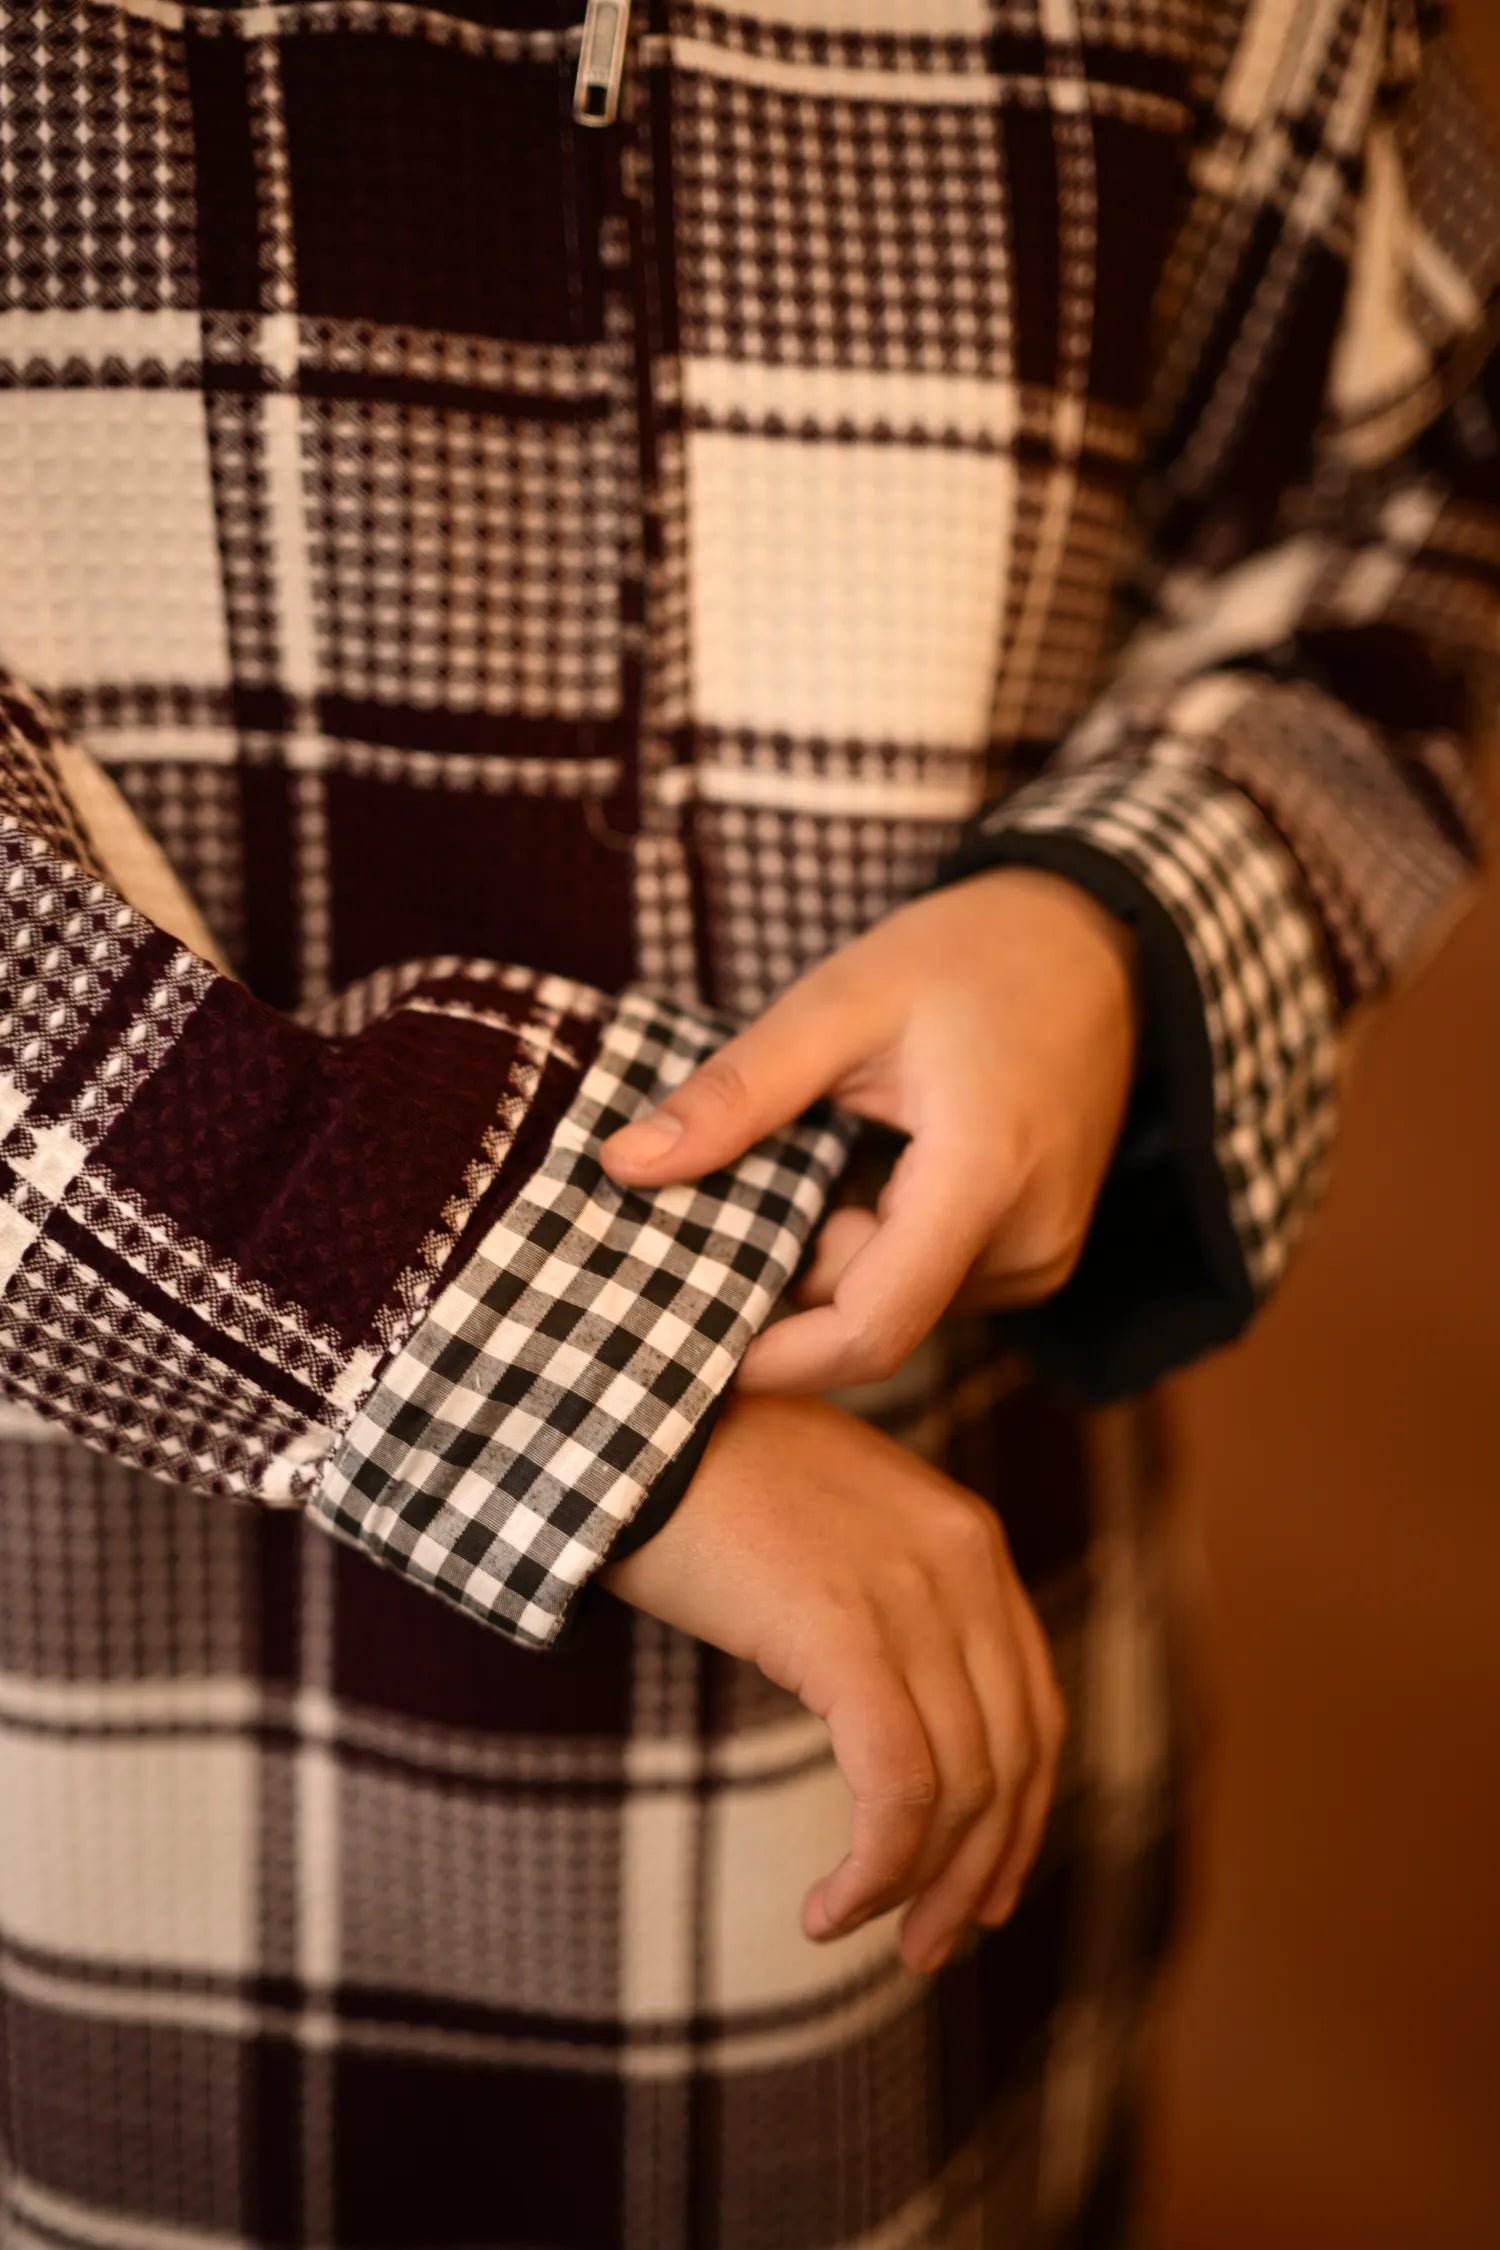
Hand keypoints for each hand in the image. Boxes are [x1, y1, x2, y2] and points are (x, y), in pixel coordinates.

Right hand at [601, 1393, 1065, 1974]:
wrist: (619, 1421)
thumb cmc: (700, 1479)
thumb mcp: (825, 1531)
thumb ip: (882, 1603)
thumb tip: (893, 1724)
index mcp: (966, 1539)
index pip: (1033, 1707)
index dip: (1019, 1816)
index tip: (981, 1890)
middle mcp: (963, 1562)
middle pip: (1014, 1757)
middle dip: (980, 1871)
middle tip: (929, 1948)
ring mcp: (912, 1592)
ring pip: (963, 1787)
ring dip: (921, 1888)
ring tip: (856, 1932)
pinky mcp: (847, 1629)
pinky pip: (898, 1787)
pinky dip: (877, 1869)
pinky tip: (829, 1909)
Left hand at [602, 868, 1137, 1391]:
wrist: (1096, 941)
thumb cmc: (969, 956)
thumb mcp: (838, 1003)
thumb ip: (736, 1094)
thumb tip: (623, 1166)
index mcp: (984, 1175)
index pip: (871, 1328)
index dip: (773, 1360)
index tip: (686, 1347)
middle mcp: (1029, 1241)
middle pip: (872, 1317)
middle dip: (786, 1279)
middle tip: (722, 1198)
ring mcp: (1041, 1257)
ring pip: (895, 1304)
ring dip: (828, 1256)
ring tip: (807, 1158)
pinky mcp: (1037, 1256)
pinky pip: (928, 1283)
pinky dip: (871, 1246)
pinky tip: (859, 1170)